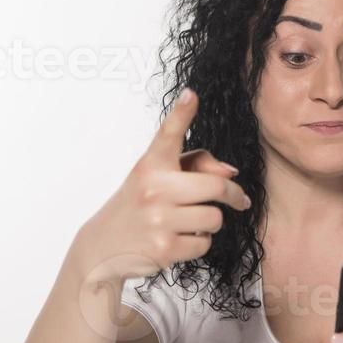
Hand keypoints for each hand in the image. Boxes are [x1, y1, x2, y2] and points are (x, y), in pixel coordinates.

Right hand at [71, 88, 250, 285]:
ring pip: (214, 218)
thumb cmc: (140, 203)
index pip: (168, 134)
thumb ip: (196, 165)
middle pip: (217, 186)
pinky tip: (179, 238)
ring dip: (211, 221)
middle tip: (238, 199)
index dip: (182, 112)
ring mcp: (158, 219)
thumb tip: (231, 172)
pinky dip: (199, 242)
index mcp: (151, 164)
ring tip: (190, 221)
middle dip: (233, 195)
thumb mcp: (158, 177)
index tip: (191, 94)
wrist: (103, 245)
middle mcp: (154, 188)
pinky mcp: (163, 248)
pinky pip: (204, 242)